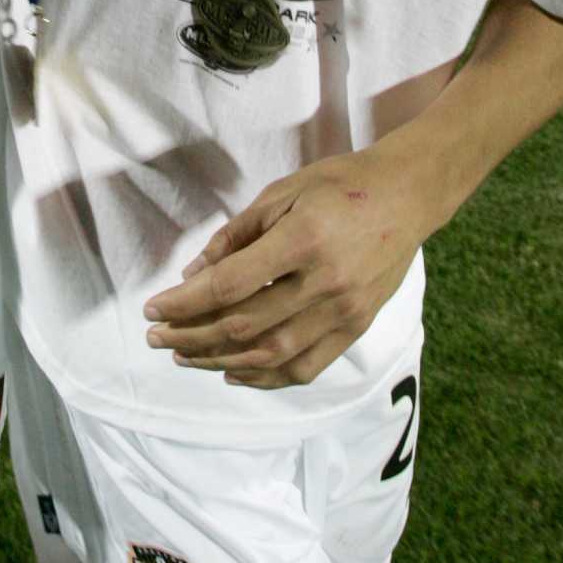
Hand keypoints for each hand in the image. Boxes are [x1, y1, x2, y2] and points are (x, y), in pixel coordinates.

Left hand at [141, 147, 434, 389]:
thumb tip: (194, 274)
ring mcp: (344, 311)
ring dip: (221, 361)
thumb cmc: (341, 184)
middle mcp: (325, 283)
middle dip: (192, 336)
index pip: (230, 285)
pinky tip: (235, 373)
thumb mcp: (282, 192)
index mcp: (302, 240)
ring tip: (186, 357)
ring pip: (272, 354)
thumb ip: (237, 235)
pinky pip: (306, 367)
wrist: (408, 195)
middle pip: (245, 325)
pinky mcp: (357, 327)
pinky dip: (267, 377)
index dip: (185, 302)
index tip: (153, 308)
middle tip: (158, 337)